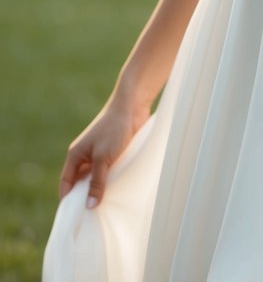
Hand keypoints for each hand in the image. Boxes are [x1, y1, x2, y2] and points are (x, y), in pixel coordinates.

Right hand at [58, 94, 150, 208]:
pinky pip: (108, 172)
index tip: (76, 218)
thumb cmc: (114, 130)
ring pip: (96, 178)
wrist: (132, 106)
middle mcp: (85, 156)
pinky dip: (111, 182)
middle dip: (86, 198)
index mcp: (75, 156)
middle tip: (93, 218)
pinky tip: (118, 193)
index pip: (66, 184)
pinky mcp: (113, 153)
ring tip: (107, 209)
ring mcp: (99, 154)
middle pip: (81, 183)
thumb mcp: (103, 159)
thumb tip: (89, 207)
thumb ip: (96, 182)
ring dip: (100, 190)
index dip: (69, 200)